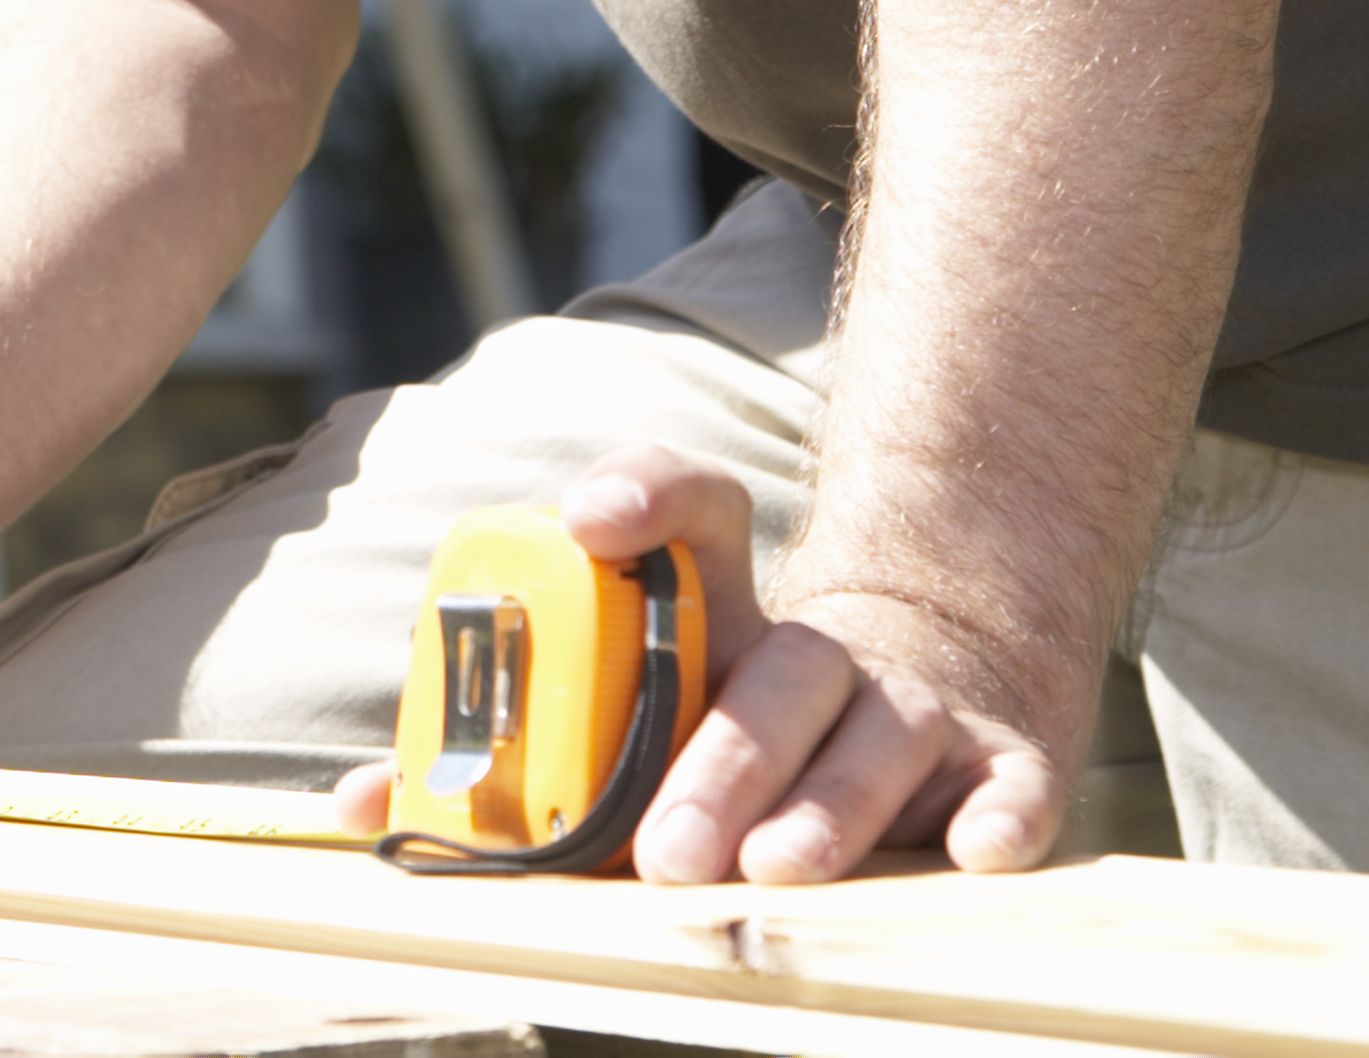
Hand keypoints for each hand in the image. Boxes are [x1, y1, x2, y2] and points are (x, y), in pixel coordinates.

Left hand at [323, 444, 1071, 884]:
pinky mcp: (1007, 759)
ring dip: (830, 803)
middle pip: (773, 680)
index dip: (643, 497)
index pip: (695, 513)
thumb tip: (355, 808)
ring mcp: (920, 702)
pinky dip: (1003, 814)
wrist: (948, 679)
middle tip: (662, 849)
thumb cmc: (751, 720)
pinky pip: (1013, 784)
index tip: (587, 520)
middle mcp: (825, 648)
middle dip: (718, 764)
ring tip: (778, 871)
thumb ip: (510, 756)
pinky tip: (980, 852)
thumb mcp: (641, 725)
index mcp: (727, 618)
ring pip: (879, 737)